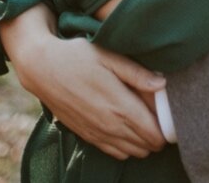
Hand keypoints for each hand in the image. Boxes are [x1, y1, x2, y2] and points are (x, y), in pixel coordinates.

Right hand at [3, 11, 166, 159]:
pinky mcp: (87, 136)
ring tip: (140, 118)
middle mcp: (110, 126)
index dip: (167, 127)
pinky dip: (125, 145)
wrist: (41, 68)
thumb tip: (162, 84)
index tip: (166, 112)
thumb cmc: (76, 56)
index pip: (156, 134)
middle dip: (157, 133)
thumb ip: (136, 73)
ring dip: (142, 140)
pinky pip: (116, 153)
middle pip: (148, 146)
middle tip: (155, 113)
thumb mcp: (107, 56)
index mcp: (119, 106)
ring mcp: (98, 134)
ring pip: (134, 152)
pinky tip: (123, 125)